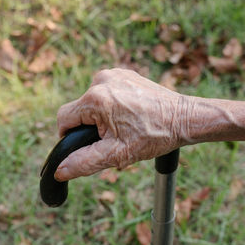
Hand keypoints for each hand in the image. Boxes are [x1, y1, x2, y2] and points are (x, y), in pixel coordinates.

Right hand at [54, 68, 184, 180]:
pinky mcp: (125, 73)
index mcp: (96, 98)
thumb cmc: (154, 135)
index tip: (88, 145)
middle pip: (79, 110)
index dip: (70, 136)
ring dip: (101, 116)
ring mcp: (114, 74)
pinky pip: (107, 92)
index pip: (63, 118)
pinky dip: (112, 104)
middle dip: (91, 127)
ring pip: (93, 101)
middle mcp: (102, 80)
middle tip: (115, 138)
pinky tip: (130, 114)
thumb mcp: (118, 154)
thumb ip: (84, 162)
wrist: (184, 118)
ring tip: (125, 126)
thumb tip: (60, 170)